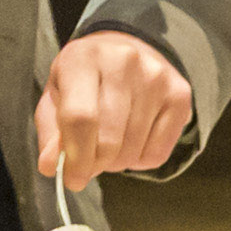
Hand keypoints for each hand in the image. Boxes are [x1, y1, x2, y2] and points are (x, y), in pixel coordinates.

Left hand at [32, 30, 192, 193]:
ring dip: (117, 163)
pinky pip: (158, 153)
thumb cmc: (83, 79)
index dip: (76, 157)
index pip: (80, 118)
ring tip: (109, 146)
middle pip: (109, 139)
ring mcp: (156, 78)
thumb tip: (52, 166)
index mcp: (83, 59)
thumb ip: (51, 133)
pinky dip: (140, 161)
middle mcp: (123, 62)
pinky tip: (132, 142)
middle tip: (89, 164)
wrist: (124, 50)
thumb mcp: (56, 97)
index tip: (73, 179)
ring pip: (133, 150)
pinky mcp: (179, 94)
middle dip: (96, 164)